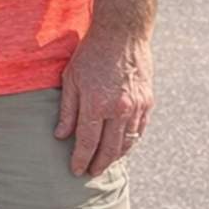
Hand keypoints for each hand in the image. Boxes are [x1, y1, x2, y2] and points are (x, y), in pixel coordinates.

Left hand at [55, 30, 154, 176]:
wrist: (122, 35)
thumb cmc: (90, 55)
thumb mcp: (70, 79)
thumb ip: (67, 110)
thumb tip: (61, 135)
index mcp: (96, 104)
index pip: (87, 142)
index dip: (81, 159)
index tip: (76, 170)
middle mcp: (118, 109)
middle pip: (109, 148)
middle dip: (98, 164)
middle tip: (90, 173)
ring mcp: (136, 107)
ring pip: (126, 143)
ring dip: (115, 157)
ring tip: (105, 164)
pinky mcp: (147, 102)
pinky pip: (139, 130)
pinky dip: (130, 142)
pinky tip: (122, 147)